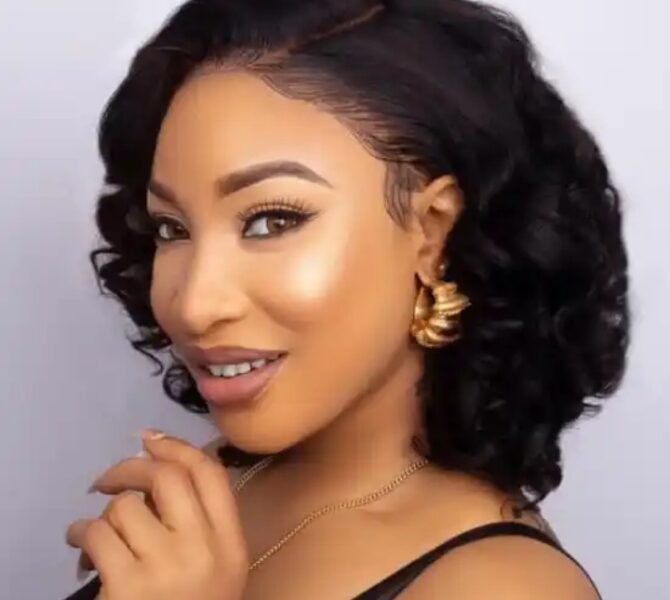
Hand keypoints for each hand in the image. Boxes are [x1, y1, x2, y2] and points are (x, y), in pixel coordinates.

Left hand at [66, 431, 248, 599]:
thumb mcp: (217, 567)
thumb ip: (201, 523)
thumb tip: (157, 467)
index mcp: (231, 544)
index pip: (211, 475)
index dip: (178, 447)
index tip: (151, 439)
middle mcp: (204, 549)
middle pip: (168, 478)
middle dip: (132, 467)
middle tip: (109, 478)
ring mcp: (166, 566)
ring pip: (125, 508)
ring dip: (101, 514)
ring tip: (92, 531)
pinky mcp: (127, 586)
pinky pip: (96, 534)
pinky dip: (79, 534)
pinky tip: (78, 545)